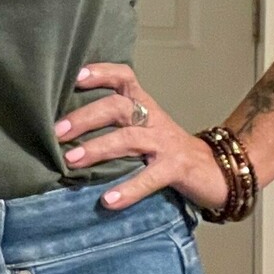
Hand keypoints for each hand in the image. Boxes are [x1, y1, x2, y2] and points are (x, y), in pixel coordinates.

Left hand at [55, 61, 229, 211]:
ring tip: (71, 160)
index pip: (124, 78)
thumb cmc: (167, 150)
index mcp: (145, 105)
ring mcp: (165, 143)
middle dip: (86, 117)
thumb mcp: (144, 129)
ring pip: (129, 138)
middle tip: (58, 132)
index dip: (101, 73)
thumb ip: (115, 125)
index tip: (75, 78)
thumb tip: (66, 131)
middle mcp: (153, 119)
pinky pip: (150, 178)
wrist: (215, 171)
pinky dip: (128, 189)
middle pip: (118, 106)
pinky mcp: (176, 169)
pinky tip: (108, 200)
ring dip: (98, 148)